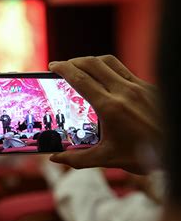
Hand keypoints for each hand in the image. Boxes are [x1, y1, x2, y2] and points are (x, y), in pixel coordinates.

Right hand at [48, 55, 160, 174]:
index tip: (53, 66)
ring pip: (109, 62)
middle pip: (92, 64)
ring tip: (80, 67)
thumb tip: (55, 158)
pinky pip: (123, 70)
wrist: (177, 148)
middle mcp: (124, 92)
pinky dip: (108, 70)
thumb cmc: (146, 155)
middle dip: (74, 61)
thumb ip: (79, 159)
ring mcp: (138, 86)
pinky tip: (104, 80)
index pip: (81, 79)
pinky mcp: (148, 87)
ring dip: (91, 61)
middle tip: (61, 66)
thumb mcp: (109, 159)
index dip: (64, 69)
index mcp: (111, 107)